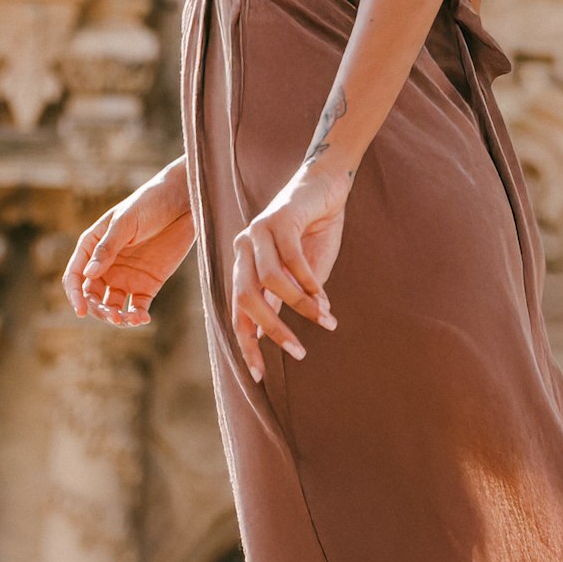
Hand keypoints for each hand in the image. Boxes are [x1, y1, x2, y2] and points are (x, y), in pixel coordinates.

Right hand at [63, 160, 194, 324]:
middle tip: (113, 316)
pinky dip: (137, 317)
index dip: (75, 295)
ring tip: (128, 319)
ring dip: (117, 318)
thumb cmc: (149, 203)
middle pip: (92, 296)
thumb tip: (88, 274)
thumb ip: (108, 248)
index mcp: (94, 246)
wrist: (183, 202)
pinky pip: (137, 307)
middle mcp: (106, 265)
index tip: (81, 311)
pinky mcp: (148, 284)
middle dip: (98, 310)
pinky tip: (143, 319)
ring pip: (113, 306)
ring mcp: (126, 276)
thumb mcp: (126, 222)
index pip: (76, 276)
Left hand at [232, 161, 348, 382]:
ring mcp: (259, 230)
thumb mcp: (298, 274)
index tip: (259, 376)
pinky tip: (324, 296)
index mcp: (244, 264)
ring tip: (324, 321)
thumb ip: (287, 300)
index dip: (246, 344)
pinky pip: (292, 259)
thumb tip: (282, 339)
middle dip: (272, 330)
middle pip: (246, 299)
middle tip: (299, 352)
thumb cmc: (313, 232)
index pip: (237, 311)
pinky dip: (308, 282)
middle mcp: (244, 247)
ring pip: (270, 280)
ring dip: (299, 306)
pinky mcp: (280, 217)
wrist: (325, 185)